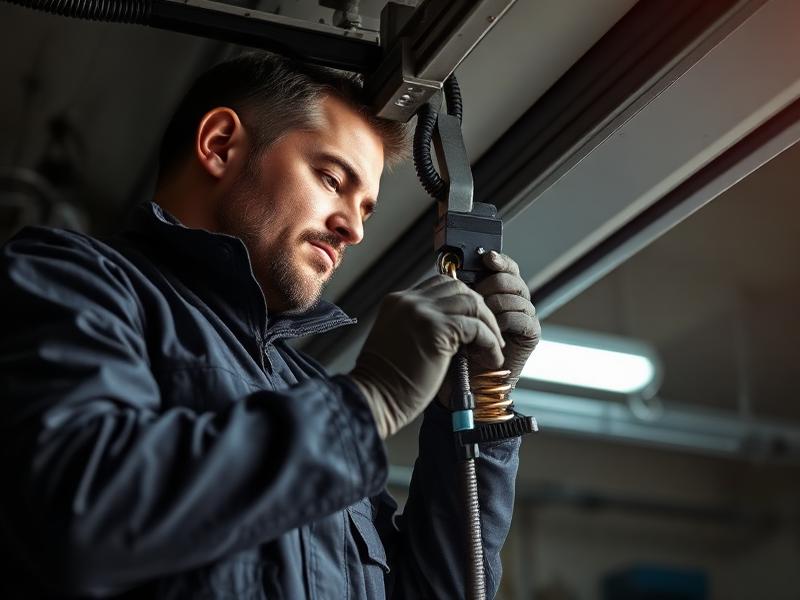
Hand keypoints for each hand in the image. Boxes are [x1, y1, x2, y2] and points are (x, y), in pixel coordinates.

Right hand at [348, 274, 503, 437]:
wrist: (373, 398)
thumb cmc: (385, 380)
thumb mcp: (399, 339)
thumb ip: (420, 325)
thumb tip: (454, 326)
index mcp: (398, 301)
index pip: (440, 285)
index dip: (463, 300)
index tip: (475, 320)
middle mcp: (409, 301)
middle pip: (459, 287)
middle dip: (480, 309)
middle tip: (489, 332)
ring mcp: (422, 313)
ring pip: (472, 303)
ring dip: (489, 325)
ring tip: (493, 346)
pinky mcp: (436, 331)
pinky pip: (476, 328)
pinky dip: (490, 343)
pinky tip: (491, 358)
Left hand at [471, 251, 539, 386]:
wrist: (469, 380)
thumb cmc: (461, 346)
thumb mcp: (459, 313)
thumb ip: (463, 292)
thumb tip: (455, 267)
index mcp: (500, 292)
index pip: (505, 267)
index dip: (498, 261)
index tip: (486, 258)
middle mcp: (515, 301)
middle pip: (511, 278)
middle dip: (491, 284)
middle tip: (477, 297)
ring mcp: (525, 316)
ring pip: (514, 297)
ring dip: (494, 306)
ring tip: (480, 320)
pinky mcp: (531, 333)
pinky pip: (521, 318)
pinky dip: (504, 322)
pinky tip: (493, 332)